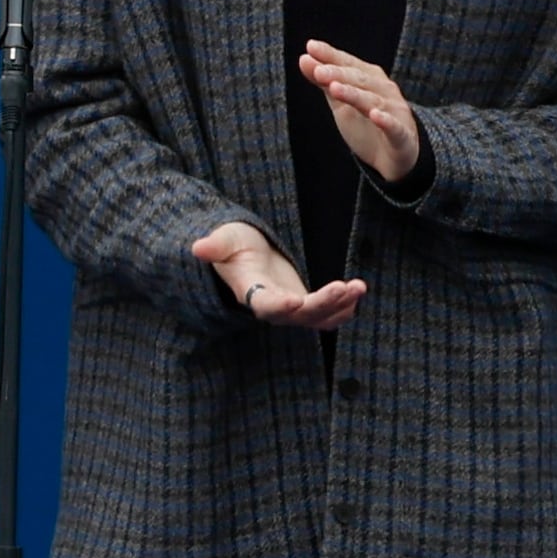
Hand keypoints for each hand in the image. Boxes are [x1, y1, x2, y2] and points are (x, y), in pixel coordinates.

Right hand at [189, 220, 364, 329]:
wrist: (245, 256)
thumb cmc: (233, 245)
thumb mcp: (225, 240)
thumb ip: (215, 245)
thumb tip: (198, 247)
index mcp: (250, 291)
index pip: (264, 304)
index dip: (279, 305)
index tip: (295, 300)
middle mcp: (272, 305)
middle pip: (298, 314)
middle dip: (322, 304)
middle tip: (344, 288)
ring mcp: (290, 308)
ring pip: (316, 317)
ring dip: (339, 305)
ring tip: (358, 288)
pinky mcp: (304, 305)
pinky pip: (325, 315)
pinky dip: (343, 308)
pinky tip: (358, 293)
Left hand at [297, 42, 423, 187]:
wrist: (395, 158)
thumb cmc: (367, 124)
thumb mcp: (341, 103)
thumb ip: (324, 82)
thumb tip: (304, 58)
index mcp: (370, 80)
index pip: (349, 64)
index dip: (331, 56)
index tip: (311, 47)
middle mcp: (384, 91)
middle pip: (360, 80)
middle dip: (339, 74)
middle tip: (318, 71)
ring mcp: (395, 112)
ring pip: (373, 101)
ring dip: (355, 94)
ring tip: (335, 89)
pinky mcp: (402, 136)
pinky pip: (394, 127)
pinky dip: (386, 120)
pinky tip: (376, 115)